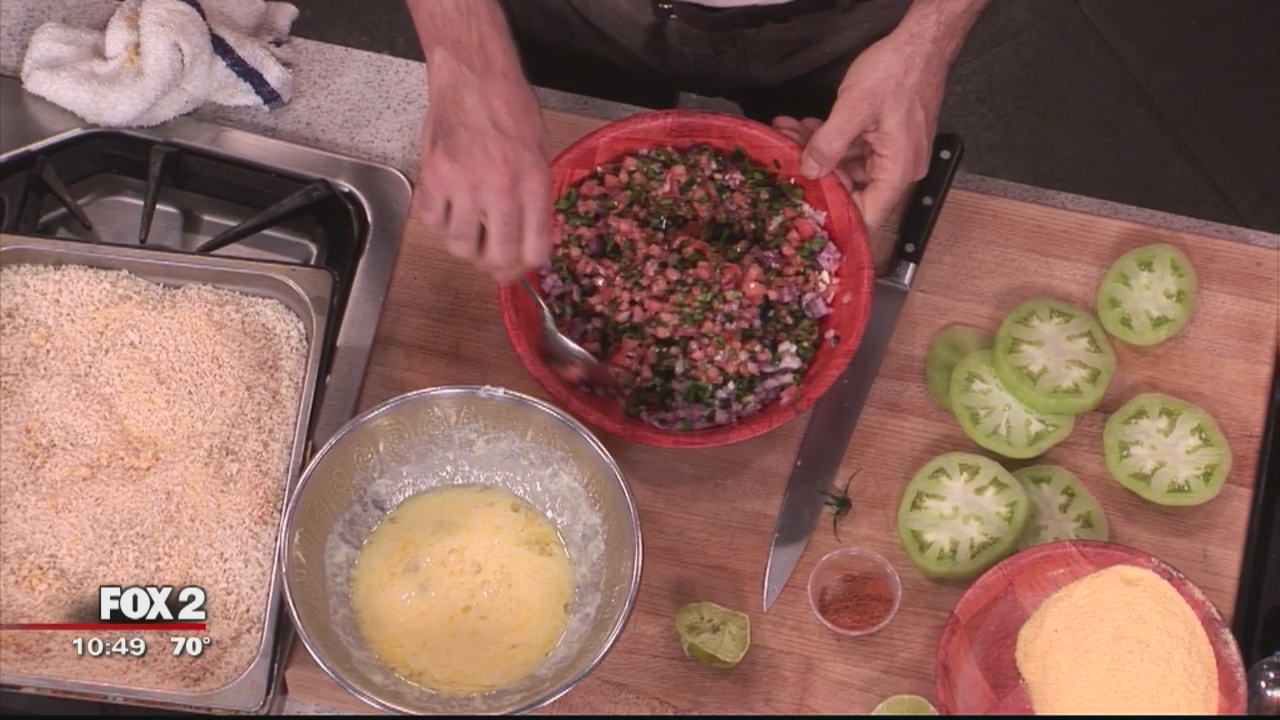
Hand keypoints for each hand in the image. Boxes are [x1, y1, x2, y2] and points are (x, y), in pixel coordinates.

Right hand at [416, 67, 551, 281]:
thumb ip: (534, 197)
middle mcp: (501, 189)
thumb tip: (528, 238)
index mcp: (534, 183)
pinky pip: (431, 222)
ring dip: (464, 247)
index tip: (521, 264)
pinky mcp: (433, 177)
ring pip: (459, 247)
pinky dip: (438, 221)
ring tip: (469, 230)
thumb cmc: (510, 108)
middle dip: (495, 267)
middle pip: (496, 258)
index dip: (527, 267)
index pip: (536, 251)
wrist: (473, 76)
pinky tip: (448, 205)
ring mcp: (463, 185)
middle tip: (492, 259)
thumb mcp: (539, 153)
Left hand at [782, 30, 947, 233]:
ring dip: (820, 152)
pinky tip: (807, 127)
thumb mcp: (855, 108)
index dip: (835, 211)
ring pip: (849, 166)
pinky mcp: (886, 139)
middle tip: (786, 156)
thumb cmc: (897, 72)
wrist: (921, 42)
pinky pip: (855, 149)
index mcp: (899, 170)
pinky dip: (832, 139)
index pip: (868, 213)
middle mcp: (900, 168)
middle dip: (818, 173)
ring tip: (789, 135)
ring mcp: (894, 153)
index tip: (804, 198)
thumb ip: (829, 144)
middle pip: (854, 188)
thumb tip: (810, 170)